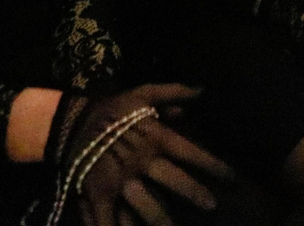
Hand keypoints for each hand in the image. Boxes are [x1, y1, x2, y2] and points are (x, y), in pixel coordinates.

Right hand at [52, 83, 231, 225]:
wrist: (71, 121)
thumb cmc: (112, 109)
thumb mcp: (142, 94)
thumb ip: (173, 92)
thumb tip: (202, 90)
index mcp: (153, 136)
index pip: (188, 151)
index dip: (212, 163)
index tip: (232, 177)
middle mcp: (140, 160)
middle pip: (172, 180)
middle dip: (193, 193)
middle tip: (212, 206)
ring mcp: (119, 180)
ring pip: (146, 205)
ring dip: (162, 221)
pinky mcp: (99, 194)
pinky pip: (109, 219)